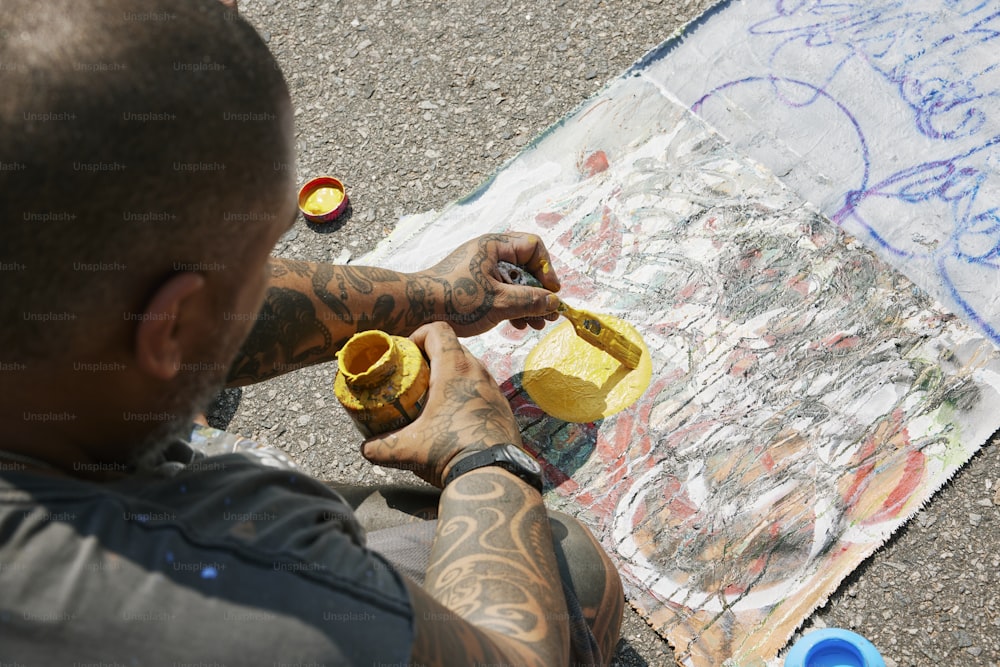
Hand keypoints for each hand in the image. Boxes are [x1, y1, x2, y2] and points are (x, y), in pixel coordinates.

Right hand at [360, 322, 521, 486]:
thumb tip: (366, 449)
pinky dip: (466, 394)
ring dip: (450, 376)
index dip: (418, 335)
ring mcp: (494, 389)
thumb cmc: (451, 452)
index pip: (437, 330)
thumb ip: (380, 447)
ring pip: (469, 368)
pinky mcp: (503, 407)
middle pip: (453, 348)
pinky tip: (455, 418)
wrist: (493, 475)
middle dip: (431, 357)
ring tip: (433, 398)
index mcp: (455, 369)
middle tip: (414, 378)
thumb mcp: (407, 449)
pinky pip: (482, 389)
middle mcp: (478, 371)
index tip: (406, 354)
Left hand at [414, 232, 561, 336]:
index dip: (546, 270)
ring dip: (528, 303)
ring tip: (536, 325)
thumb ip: (529, 301)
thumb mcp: (498, 303)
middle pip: (525, 266)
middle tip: (549, 314)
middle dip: (539, 292)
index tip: (552, 293)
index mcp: (494, 246)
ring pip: (513, 282)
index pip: (533, 246)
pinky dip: (511, 306)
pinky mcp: (472, 286)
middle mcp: (487, 253)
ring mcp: (479, 270)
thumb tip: (554, 302)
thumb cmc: (454, 301)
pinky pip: (500, 292)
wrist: (415, 311)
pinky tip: (517, 326)